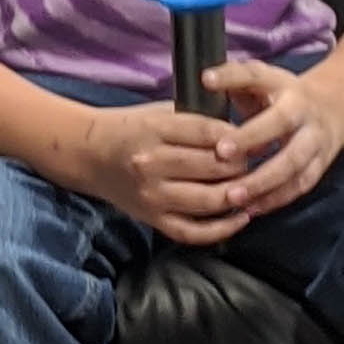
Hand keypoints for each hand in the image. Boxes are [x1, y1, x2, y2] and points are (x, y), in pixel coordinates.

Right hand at [67, 100, 256, 245]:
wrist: (88, 155)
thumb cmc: (131, 129)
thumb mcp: (160, 112)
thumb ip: (196, 121)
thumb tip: (244, 133)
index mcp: (155, 129)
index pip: (208, 133)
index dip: (238, 137)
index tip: (254, 137)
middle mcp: (151, 163)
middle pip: (213, 166)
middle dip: (242, 165)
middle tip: (255, 162)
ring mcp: (151, 195)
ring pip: (208, 200)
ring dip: (238, 196)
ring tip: (253, 188)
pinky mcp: (152, 218)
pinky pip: (192, 231)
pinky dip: (221, 229)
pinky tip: (242, 218)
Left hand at [206, 58, 343, 219]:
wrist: (331, 109)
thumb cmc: (279, 96)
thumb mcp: (260, 80)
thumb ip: (233, 80)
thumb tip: (203, 79)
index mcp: (282, 84)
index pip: (256, 75)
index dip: (231, 77)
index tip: (206, 81)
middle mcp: (302, 110)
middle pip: (280, 123)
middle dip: (251, 138)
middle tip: (221, 154)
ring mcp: (314, 139)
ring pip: (292, 162)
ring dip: (262, 181)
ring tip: (233, 195)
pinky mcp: (319, 164)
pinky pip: (299, 185)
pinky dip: (275, 199)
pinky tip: (250, 209)